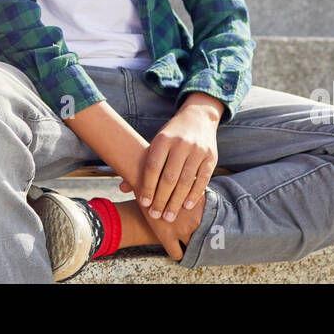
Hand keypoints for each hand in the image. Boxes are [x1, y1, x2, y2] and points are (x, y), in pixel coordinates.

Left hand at [124, 93, 221, 225]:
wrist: (198, 117)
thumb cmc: (171, 136)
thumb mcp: (156, 144)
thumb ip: (141, 166)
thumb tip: (122, 188)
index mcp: (163, 140)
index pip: (153, 167)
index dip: (148, 187)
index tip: (144, 204)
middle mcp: (181, 144)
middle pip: (169, 177)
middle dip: (161, 199)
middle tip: (156, 216)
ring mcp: (197, 150)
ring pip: (186, 181)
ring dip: (176, 202)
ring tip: (169, 216)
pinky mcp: (211, 157)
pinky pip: (202, 179)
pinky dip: (194, 195)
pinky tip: (186, 206)